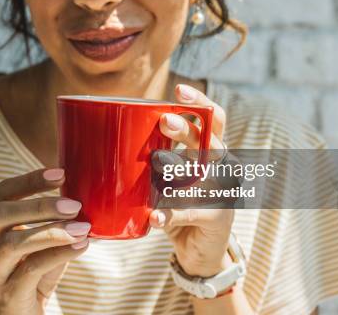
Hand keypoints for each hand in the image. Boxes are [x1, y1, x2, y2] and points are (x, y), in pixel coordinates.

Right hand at [0, 168, 89, 314]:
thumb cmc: (35, 273)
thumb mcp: (43, 242)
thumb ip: (58, 221)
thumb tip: (92, 197)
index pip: (2, 193)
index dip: (29, 180)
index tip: (61, 173)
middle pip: (1, 214)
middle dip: (39, 205)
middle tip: (74, 204)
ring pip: (13, 242)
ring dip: (51, 231)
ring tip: (82, 227)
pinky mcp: (7, 292)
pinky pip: (30, 268)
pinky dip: (57, 254)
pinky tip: (80, 246)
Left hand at [152, 83, 233, 276]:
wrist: (199, 249)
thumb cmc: (179, 203)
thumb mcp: (169, 177)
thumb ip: (156, 157)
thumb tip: (113, 135)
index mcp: (212, 150)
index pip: (212, 118)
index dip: (199, 102)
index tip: (179, 89)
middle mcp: (223, 166)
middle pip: (209, 140)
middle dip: (186, 129)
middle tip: (164, 121)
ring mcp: (223, 191)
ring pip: (202, 172)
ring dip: (179, 166)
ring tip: (158, 164)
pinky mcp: (218, 217)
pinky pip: (191, 211)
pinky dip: (171, 214)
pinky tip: (155, 216)